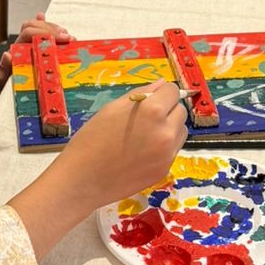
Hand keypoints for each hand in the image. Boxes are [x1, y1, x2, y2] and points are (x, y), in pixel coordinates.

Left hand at [0, 13, 74, 91]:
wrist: (8, 98)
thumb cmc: (6, 91)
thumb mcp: (3, 83)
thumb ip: (2, 71)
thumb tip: (7, 55)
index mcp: (16, 52)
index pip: (28, 33)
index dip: (45, 32)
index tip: (61, 39)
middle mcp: (22, 47)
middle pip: (35, 27)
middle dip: (52, 30)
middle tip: (67, 38)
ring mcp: (30, 48)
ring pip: (39, 28)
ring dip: (54, 30)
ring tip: (68, 38)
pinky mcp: (38, 52)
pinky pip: (41, 35)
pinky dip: (48, 28)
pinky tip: (51, 23)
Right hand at [8, 80, 188, 259]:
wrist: (83, 179)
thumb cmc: (91, 139)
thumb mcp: (112, 108)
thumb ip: (140, 94)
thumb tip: (161, 85)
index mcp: (152, 111)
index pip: (172, 91)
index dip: (161, 93)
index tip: (150, 99)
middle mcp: (166, 131)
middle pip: (180, 111)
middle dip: (167, 110)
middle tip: (146, 118)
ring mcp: (168, 153)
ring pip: (180, 131)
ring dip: (169, 128)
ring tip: (145, 135)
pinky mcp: (165, 170)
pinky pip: (172, 150)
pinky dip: (163, 147)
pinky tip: (142, 152)